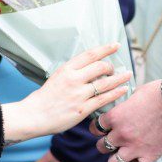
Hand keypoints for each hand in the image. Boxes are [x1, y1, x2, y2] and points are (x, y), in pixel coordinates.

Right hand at [1, 43, 130, 143]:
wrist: (33, 116)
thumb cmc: (45, 97)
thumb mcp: (57, 77)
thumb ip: (73, 72)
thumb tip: (90, 68)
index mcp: (67, 69)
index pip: (90, 54)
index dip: (106, 48)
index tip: (116, 45)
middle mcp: (74, 79)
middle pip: (101, 67)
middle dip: (112, 67)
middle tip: (116, 69)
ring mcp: (79, 95)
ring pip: (105, 83)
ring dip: (119, 78)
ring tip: (128, 75)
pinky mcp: (82, 109)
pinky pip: (104, 99)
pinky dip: (116, 93)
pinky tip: (123, 89)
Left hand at [91, 81, 161, 161]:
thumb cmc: (158, 93)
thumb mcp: (135, 93)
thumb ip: (125, 104)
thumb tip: (123, 106)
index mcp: (115, 117)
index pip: (96, 127)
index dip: (98, 128)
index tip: (102, 129)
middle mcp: (121, 134)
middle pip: (101, 147)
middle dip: (105, 144)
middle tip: (113, 141)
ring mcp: (134, 148)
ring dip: (115, 160)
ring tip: (121, 155)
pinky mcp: (149, 156)